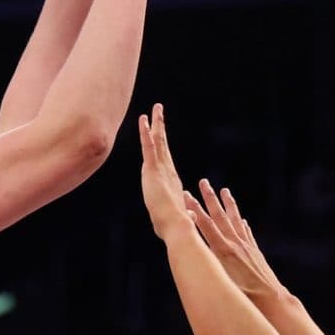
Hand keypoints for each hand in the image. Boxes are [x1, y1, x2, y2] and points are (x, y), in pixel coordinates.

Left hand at [137, 105, 194, 240]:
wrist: (176, 225)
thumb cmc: (174, 227)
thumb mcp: (173, 217)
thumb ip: (179, 214)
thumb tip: (190, 218)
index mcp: (171, 181)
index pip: (165, 159)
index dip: (162, 145)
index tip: (160, 134)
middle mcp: (168, 171)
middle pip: (163, 144)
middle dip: (161, 126)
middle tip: (159, 111)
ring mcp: (161, 169)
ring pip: (158, 141)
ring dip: (156, 123)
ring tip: (155, 108)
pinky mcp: (153, 170)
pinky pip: (149, 146)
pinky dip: (146, 132)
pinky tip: (144, 120)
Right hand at [184, 182, 285, 304]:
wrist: (271, 299)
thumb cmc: (244, 296)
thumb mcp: (221, 281)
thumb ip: (209, 266)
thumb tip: (193, 257)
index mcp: (223, 250)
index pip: (206, 225)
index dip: (195, 209)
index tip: (186, 194)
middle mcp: (235, 244)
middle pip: (220, 216)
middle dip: (210, 198)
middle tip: (203, 182)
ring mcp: (246, 246)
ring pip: (235, 220)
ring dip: (228, 204)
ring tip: (224, 190)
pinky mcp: (255, 252)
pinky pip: (247, 233)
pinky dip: (242, 224)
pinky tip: (242, 219)